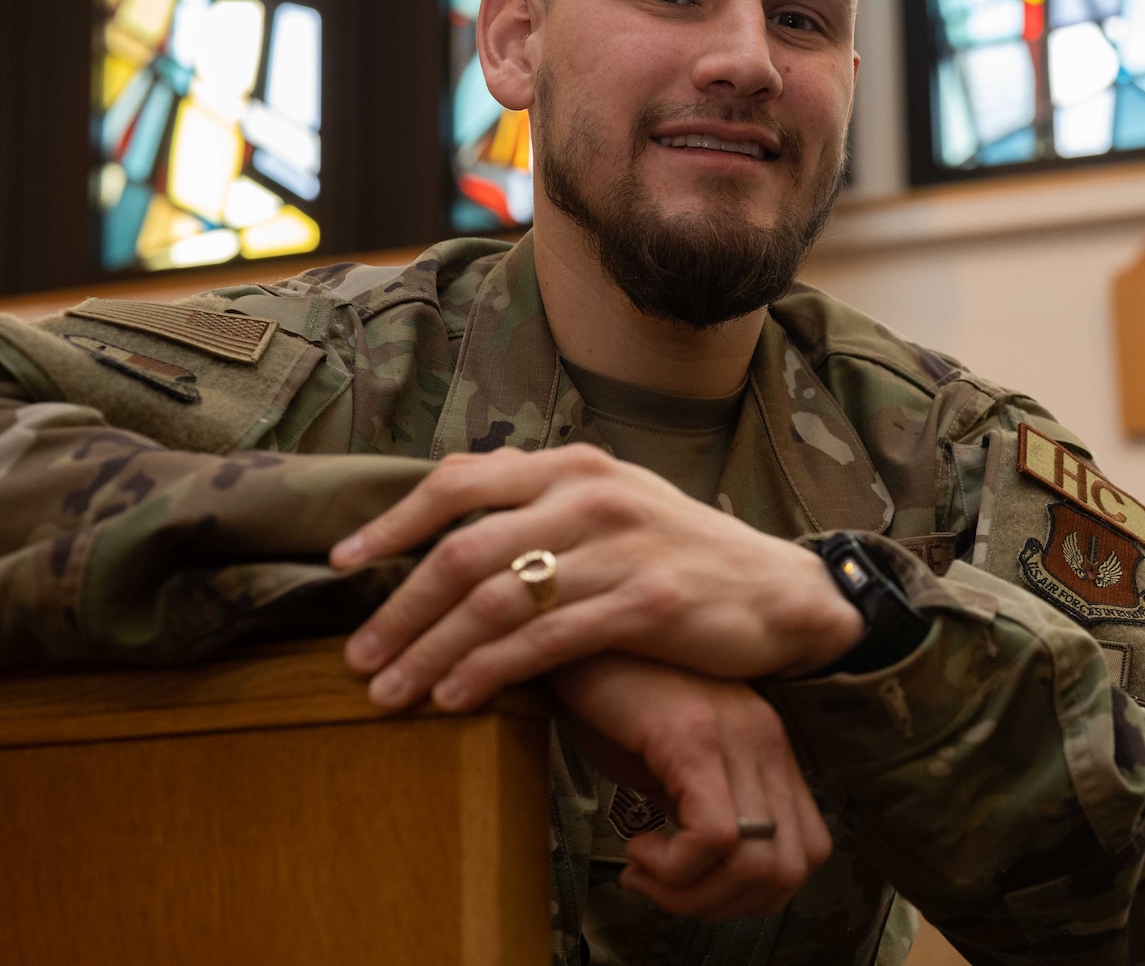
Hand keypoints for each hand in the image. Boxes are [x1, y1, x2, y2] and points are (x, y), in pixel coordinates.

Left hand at [331, 445, 863, 710]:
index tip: (342, 562)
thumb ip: (544, 506)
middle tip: (357, 657)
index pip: (462, 481)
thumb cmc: (686, 556)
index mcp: (576, 466)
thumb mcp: (617, 506)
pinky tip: (456, 698)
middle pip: (464, 550)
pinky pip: (544, 641)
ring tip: (391, 693)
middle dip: (399, 609)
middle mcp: (592, 495)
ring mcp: (620, 547)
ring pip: (495, 601)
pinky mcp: (645, 602)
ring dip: (430, 651)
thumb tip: (452, 522)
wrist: (782, 592)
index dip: (393, 522)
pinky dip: (488, 672)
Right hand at [554, 655, 832, 921]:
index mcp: (767, 748)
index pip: (808, 849)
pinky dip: (675, 866)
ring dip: (694, 891)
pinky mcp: (696, 736)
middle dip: (725, 905)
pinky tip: (637, 846)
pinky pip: (714, 834)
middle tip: (666, 890)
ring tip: (646, 871)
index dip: (757, 893)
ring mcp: (737, 736)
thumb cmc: (614, 698)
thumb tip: (703, 875)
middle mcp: (765, 741)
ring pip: (758, 862)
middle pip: (792, 867)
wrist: (576, 640)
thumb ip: (700, 809)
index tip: (698, 888)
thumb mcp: (670, 764)